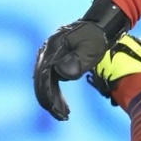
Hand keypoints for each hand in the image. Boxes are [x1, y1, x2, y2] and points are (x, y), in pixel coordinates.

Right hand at [32, 0, 130, 120]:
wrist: (99, 25)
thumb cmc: (96, 37)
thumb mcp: (90, 50)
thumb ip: (77, 61)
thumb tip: (61, 74)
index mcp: (53, 47)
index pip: (45, 74)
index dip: (49, 94)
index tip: (56, 109)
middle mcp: (46, 51)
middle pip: (42, 79)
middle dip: (49, 99)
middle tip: (61, 116)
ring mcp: (49, 54)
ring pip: (45, 80)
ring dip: (52, 97)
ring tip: (63, 113)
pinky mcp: (54, 59)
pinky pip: (51, 77)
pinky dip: (55, 90)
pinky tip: (60, 102)